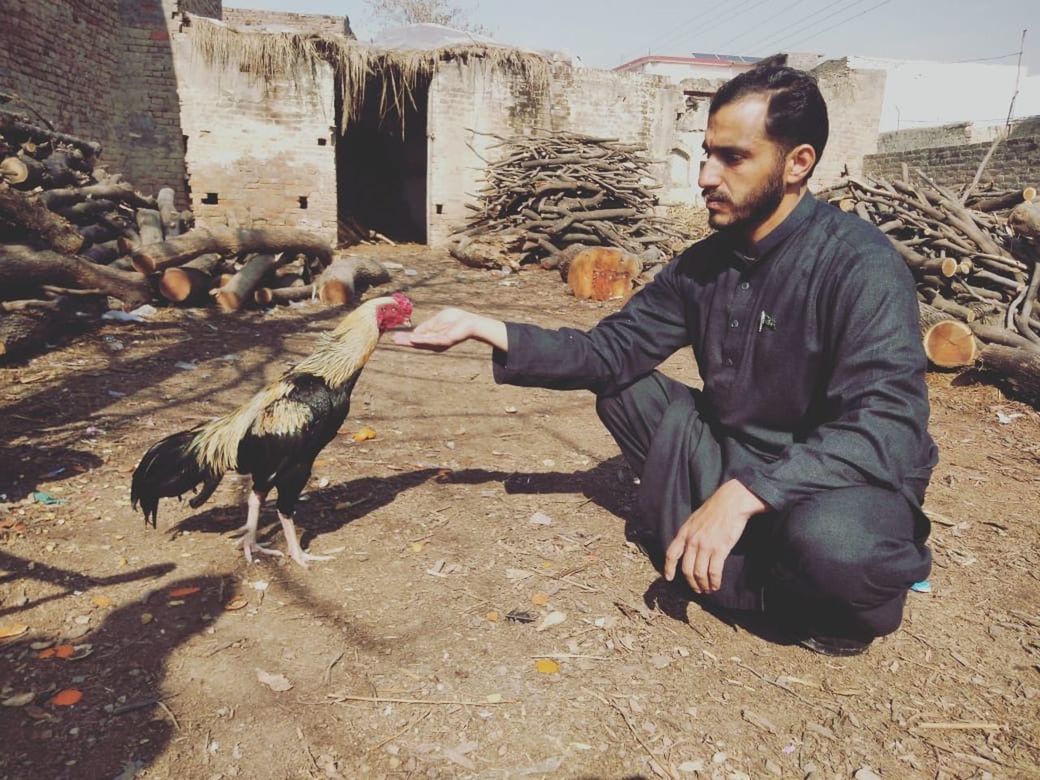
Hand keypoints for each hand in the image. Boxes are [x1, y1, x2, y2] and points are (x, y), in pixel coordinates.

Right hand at [392, 307, 506, 351]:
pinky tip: (413, 338)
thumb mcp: (436, 321)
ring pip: (422, 342)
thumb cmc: (455, 320)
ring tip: (398, 340)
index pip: (416, 338)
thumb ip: (426, 327)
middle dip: (405, 341)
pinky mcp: (445, 341)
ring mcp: (439, 343)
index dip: (406, 338)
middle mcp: (434, 342)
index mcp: (431, 337)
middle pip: (417, 342)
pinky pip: (431, 340)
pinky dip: (422, 339)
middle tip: (393, 340)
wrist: (470, 323)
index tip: (394, 336)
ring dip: (410, 341)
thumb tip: (414, 332)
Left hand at [663, 479, 767, 593]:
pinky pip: (713, 572)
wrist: (730, 502)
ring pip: (699, 573)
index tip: (669, 578)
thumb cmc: (714, 509)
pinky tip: (716, 585)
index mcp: (684, 533)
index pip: (671, 554)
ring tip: (708, 589)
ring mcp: (705, 546)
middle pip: (686, 569)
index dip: (668, 568)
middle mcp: (692, 541)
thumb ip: (689, 533)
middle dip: (691, 583)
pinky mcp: (719, 549)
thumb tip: (688, 546)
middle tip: (697, 589)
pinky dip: (714, 581)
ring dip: (703, 584)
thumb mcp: (694, 519)